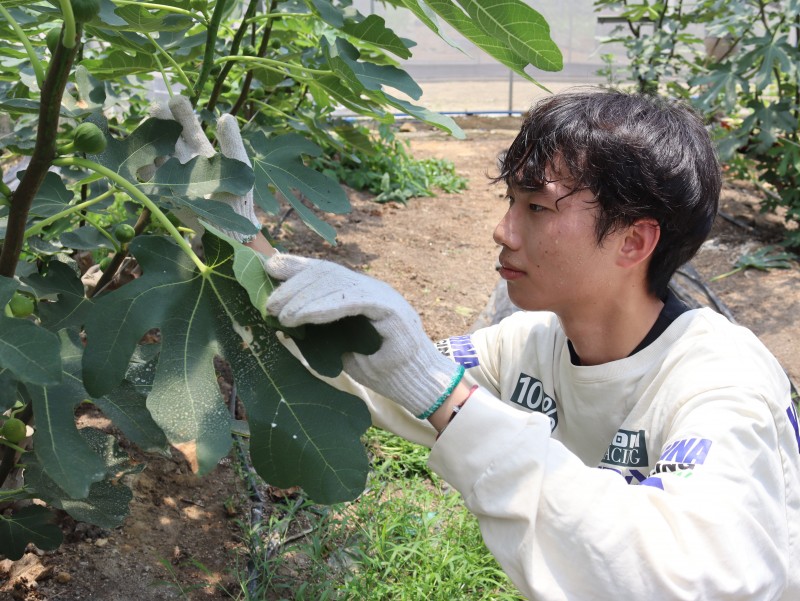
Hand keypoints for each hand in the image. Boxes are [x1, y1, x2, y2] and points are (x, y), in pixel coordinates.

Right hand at [147, 96, 260, 242]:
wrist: (233, 230)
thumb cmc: (239, 197)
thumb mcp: (239, 166)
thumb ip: (232, 143)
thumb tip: (225, 116)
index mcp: (201, 153)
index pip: (188, 128)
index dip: (182, 114)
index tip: (176, 99)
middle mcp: (183, 162)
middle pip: (168, 137)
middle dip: (162, 122)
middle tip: (156, 107)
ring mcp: (172, 177)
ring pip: (156, 154)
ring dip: (151, 141)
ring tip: (148, 127)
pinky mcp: (166, 195)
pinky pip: (151, 180)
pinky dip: (145, 168)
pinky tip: (143, 156)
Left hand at [264, 254, 463, 418]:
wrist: (415, 384)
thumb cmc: (377, 368)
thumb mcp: (338, 345)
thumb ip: (317, 329)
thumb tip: (283, 318)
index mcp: (356, 292)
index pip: (323, 271)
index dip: (294, 267)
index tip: (268, 271)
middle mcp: (368, 286)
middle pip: (326, 272)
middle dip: (294, 285)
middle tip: (270, 305)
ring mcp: (381, 294)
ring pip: (336, 283)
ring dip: (304, 298)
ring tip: (283, 315)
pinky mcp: (390, 308)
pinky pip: (353, 300)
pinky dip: (325, 307)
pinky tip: (305, 316)